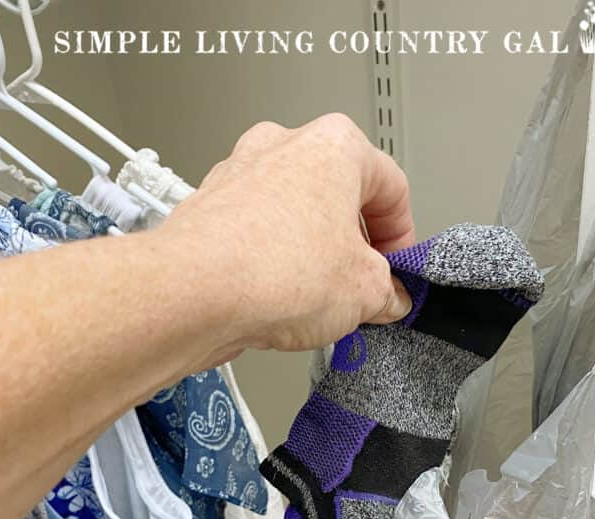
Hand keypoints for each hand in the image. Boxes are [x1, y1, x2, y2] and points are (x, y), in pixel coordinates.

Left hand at [161, 113, 415, 352]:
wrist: (191, 293)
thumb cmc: (267, 269)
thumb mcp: (363, 291)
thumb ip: (388, 290)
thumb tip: (387, 296)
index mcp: (333, 145)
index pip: (391, 187)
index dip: (403, 238)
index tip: (399, 271)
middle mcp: (281, 148)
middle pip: (338, 197)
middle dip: (353, 246)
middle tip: (362, 287)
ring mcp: (239, 176)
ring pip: (293, 216)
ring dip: (310, 254)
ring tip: (316, 299)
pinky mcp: (209, 211)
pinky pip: (255, 236)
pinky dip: (269, 263)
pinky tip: (275, 299)